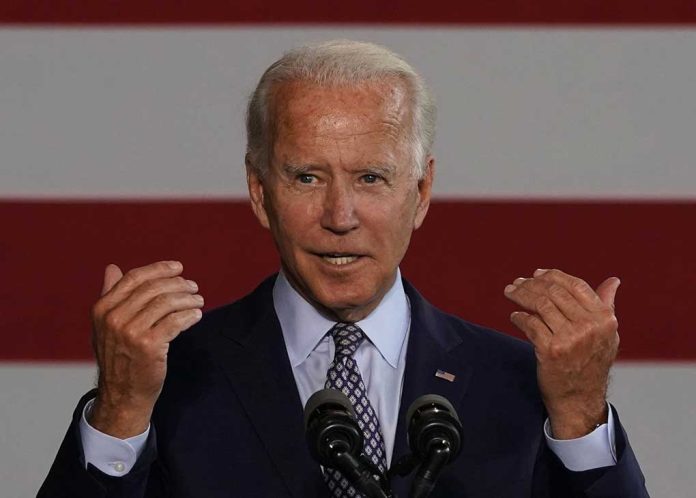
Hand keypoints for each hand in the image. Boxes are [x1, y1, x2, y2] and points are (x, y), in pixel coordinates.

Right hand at [89, 261, 203, 437]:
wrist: (122, 394)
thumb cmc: (119, 356)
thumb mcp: (105, 325)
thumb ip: (110, 295)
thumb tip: (112, 268)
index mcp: (102, 309)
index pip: (135, 278)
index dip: (159, 269)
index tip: (178, 268)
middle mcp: (113, 318)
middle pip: (154, 289)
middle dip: (178, 284)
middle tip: (193, 287)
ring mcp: (130, 332)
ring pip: (167, 303)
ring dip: (187, 299)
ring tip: (198, 300)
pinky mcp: (149, 346)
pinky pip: (175, 321)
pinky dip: (189, 315)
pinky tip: (196, 315)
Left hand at [503, 268, 619, 438]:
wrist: (580, 399)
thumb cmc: (591, 364)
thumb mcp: (607, 335)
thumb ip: (607, 306)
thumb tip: (613, 281)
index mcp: (604, 318)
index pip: (575, 285)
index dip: (553, 276)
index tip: (536, 274)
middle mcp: (589, 326)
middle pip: (554, 292)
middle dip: (531, 284)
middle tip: (516, 284)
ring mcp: (570, 339)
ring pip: (540, 305)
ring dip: (520, 296)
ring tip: (510, 293)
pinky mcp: (551, 351)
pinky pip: (530, 324)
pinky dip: (519, 317)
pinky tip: (515, 316)